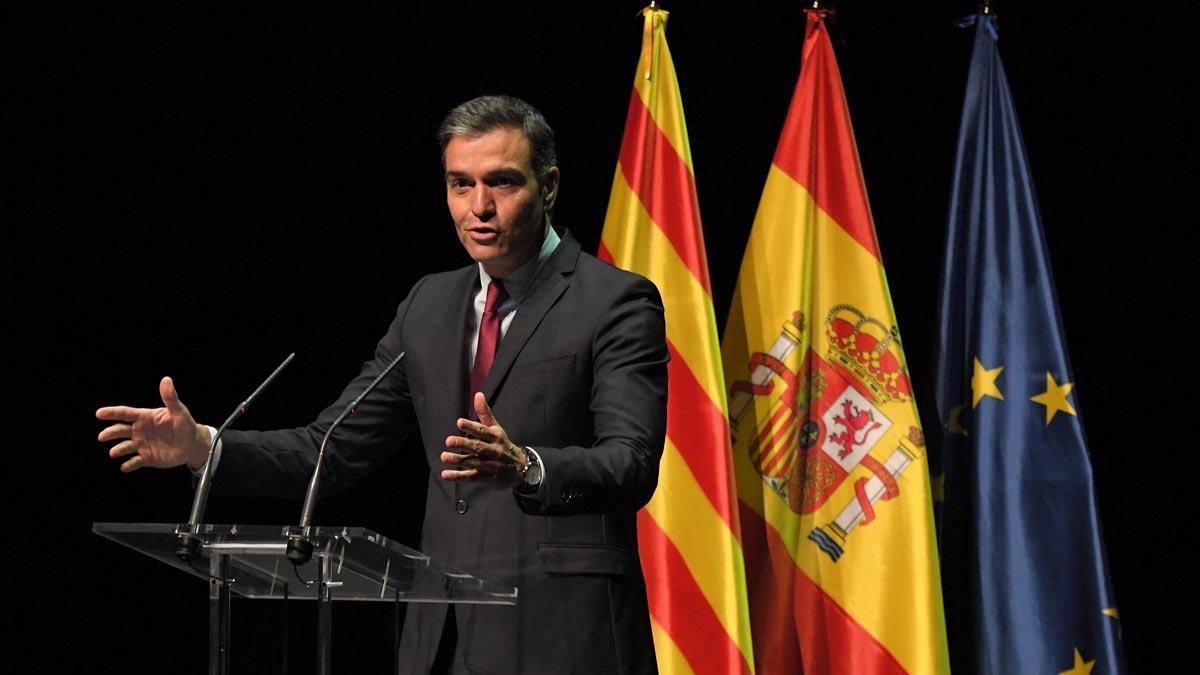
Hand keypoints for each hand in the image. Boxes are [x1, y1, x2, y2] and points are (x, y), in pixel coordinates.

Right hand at [97, 376, 211, 471]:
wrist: (193, 444)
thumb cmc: (185, 425)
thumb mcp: (179, 411)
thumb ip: (170, 398)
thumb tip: (166, 379)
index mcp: (144, 417)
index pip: (125, 413)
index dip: (112, 413)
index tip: (99, 413)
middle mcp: (139, 431)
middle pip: (120, 430)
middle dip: (111, 433)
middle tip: (102, 436)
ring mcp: (141, 445)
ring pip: (125, 447)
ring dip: (118, 449)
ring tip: (114, 452)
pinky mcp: (146, 458)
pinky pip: (135, 462)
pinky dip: (129, 465)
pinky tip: (125, 466)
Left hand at [441, 392, 528, 488]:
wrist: (521, 468)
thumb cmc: (503, 444)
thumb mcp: (496, 429)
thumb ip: (484, 413)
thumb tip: (478, 394)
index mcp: (495, 436)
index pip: (483, 431)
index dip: (471, 426)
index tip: (459, 422)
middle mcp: (494, 450)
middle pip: (478, 447)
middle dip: (463, 444)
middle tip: (448, 441)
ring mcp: (490, 465)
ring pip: (473, 462)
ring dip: (458, 460)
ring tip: (444, 456)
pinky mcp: (486, 477)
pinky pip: (471, 477)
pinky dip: (458, 476)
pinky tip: (445, 474)